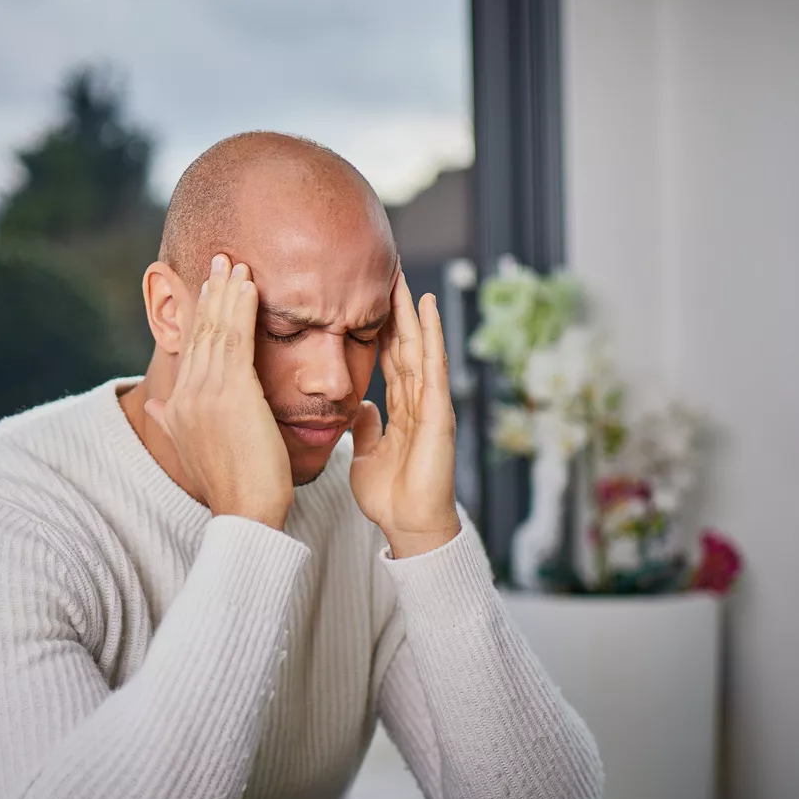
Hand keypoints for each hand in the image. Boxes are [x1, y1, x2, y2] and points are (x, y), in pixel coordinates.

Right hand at [145, 255, 292, 529]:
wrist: (245, 512)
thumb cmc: (233, 485)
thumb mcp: (193, 447)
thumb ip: (173, 420)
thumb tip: (154, 403)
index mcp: (179, 404)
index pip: (190, 347)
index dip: (200, 313)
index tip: (209, 284)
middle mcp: (188, 393)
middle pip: (200, 331)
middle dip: (211, 291)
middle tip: (220, 257)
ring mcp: (208, 392)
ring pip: (217, 329)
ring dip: (227, 291)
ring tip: (236, 263)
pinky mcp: (233, 393)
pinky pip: (237, 340)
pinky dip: (242, 308)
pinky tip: (249, 285)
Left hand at [350, 273, 461, 557]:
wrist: (409, 525)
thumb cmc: (392, 497)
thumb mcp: (367, 455)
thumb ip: (366, 428)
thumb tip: (361, 407)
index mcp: (400, 410)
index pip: (390, 359)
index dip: (380, 329)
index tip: (369, 300)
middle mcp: (418, 401)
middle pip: (405, 345)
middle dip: (396, 312)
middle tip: (387, 274)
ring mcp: (430, 403)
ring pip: (419, 347)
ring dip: (413, 312)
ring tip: (405, 278)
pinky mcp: (437, 409)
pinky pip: (432, 364)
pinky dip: (431, 334)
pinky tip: (428, 307)